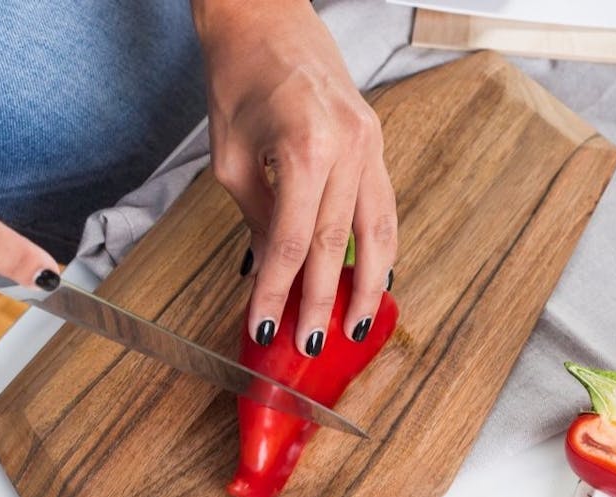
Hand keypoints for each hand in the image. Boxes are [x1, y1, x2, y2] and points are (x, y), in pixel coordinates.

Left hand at [193, 0, 396, 354]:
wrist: (264, 18)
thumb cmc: (238, 78)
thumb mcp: (232, 159)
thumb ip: (259, 218)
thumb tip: (275, 270)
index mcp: (305, 149)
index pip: (292, 243)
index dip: (278, 292)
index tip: (265, 328)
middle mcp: (349, 147)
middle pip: (338, 245)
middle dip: (324, 301)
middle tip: (313, 344)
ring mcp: (371, 143)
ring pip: (378, 231)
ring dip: (367, 284)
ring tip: (355, 327)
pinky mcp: (376, 140)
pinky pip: (383, 205)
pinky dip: (379, 247)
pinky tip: (372, 278)